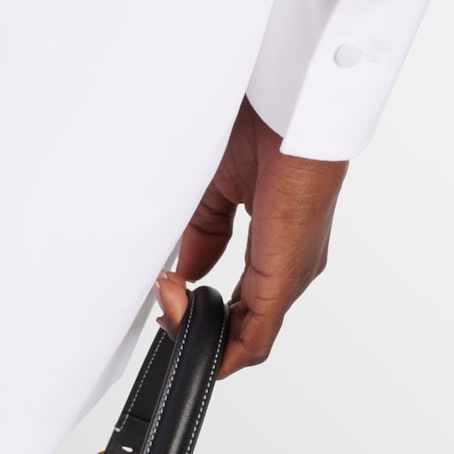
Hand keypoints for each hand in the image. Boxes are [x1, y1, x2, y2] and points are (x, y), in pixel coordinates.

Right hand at [154, 94, 348, 378]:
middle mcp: (290, 264)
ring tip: (167, 296)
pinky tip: (184, 322)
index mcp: (278, 243)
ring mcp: (291, 273)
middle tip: (162, 297)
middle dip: (192, 324)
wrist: (289, 107)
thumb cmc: (268, 129)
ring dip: (197, 330)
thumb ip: (204, 233)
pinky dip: (217, 347)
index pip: (243, 302)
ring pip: (247, 340)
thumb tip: (188, 273)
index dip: (198, 307)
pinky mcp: (286, 277)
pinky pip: (256, 340)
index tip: (165, 287)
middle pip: (242, 327)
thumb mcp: (219, 188)